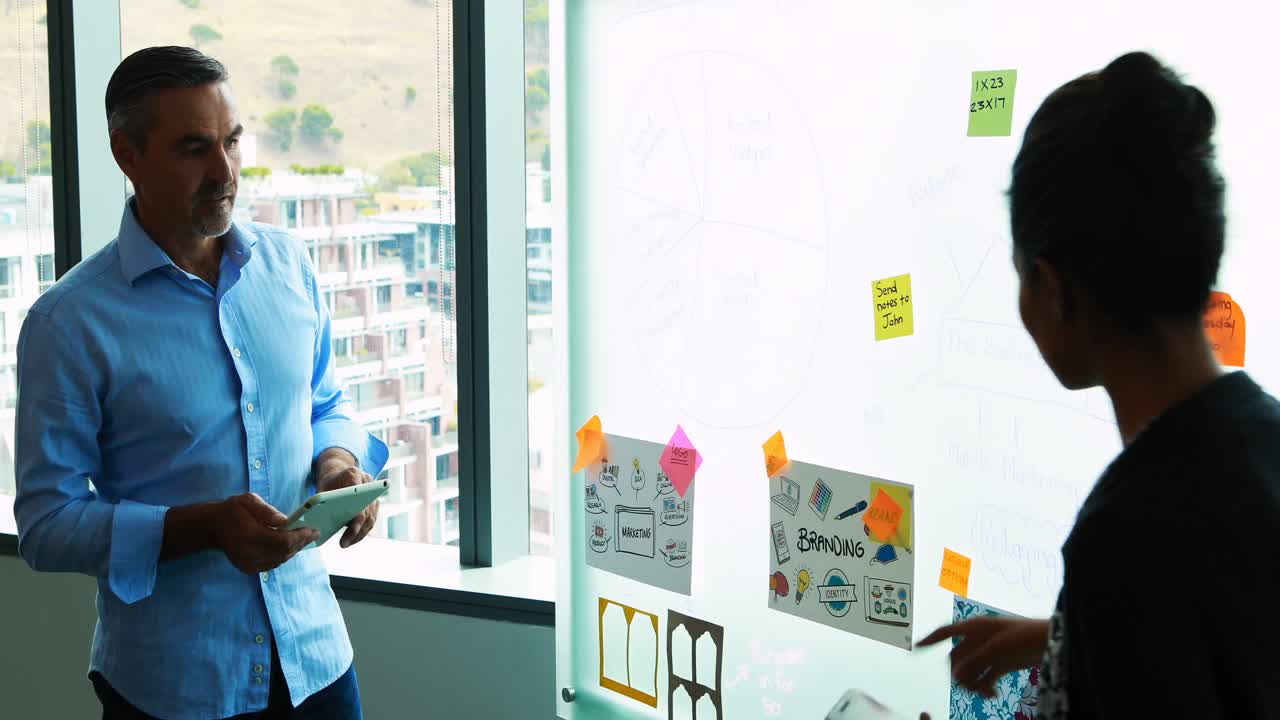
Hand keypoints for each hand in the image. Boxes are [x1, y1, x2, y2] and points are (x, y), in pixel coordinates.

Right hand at [215, 493, 318, 573]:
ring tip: (306, 538)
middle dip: (301, 542)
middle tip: (314, 533)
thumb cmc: (233, 510)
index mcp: (248, 535)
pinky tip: (291, 545)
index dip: (300, 536)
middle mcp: (248, 553)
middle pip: (284, 552)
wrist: (213, 527)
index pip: (282, 541)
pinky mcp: (248, 568)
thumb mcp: (247, 500)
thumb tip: (285, 521)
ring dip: (295, 549)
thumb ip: (266, 510)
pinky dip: (284, 555)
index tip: (314, 530)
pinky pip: (273, 564)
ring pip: (280, 560)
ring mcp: (248, 564)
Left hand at [314, 462, 377, 548]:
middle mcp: (368, 481)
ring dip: (360, 533)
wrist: (337, 474)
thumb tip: (323, 524)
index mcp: (354, 474)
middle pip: (366, 511)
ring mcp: (373, 492)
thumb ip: (324, 502)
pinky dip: (363, 530)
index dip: (356, 517)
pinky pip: (372, 519)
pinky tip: (353, 538)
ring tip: (347, 543)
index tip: (350, 531)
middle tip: (343, 544)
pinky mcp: (374, 502)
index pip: (359, 498)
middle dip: (356, 531)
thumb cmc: (328, 483)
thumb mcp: (322, 488)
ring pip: (371, 517)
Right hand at [916, 616, 1048, 695]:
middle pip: (956, 659)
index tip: (915, 647)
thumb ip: (974, 662)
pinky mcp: (999, 664)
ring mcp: (988, 652)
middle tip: (969, 686)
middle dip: (959, 674)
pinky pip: (983, 678)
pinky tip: (992, 695)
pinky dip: (985, 687)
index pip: (945, 632)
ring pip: (969, 671)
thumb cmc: (1023, 636)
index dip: (929, 640)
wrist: (1049, 642)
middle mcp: (978, 639)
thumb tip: (956, 675)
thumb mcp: (996, 649)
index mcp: (973, 627)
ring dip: (973, 683)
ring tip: (986, 693)